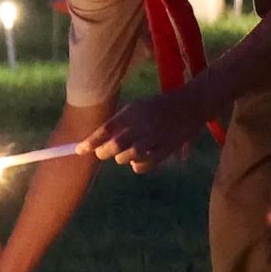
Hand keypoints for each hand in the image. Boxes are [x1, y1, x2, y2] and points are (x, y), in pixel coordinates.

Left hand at [78, 86, 208, 172]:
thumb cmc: (158, 107)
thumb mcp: (137, 107)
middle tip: (101, 153)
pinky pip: (144, 165)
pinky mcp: (167, 149)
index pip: (106, 129)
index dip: (91, 142)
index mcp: (133, 112)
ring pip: (128, 157)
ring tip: (123, 153)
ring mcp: (156, 138)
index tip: (78, 150)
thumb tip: (96, 141)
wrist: (192, 105)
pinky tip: (136, 161)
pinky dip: (136, 166)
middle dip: (103, 152)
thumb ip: (119, 123)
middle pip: (115, 145)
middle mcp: (144, 124)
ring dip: (121, 158)